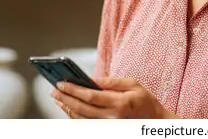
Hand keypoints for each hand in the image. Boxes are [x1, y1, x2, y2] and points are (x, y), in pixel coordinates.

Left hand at [50, 78, 178, 118]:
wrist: (154, 120)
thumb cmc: (144, 99)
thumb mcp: (132, 83)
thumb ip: (110, 82)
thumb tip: (90, 79)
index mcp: (119, 103)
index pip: (90, 97)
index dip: (73, 90)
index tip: (61, 83)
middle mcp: (111, 118)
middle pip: (82, 109)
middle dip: (65, 98)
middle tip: (53, 90)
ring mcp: (107, 126)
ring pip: (81, 119)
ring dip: (67, 108)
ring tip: (57, 98)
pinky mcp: (105, 128)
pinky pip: (85, 124)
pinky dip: (74, 116)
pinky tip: (68, 107)